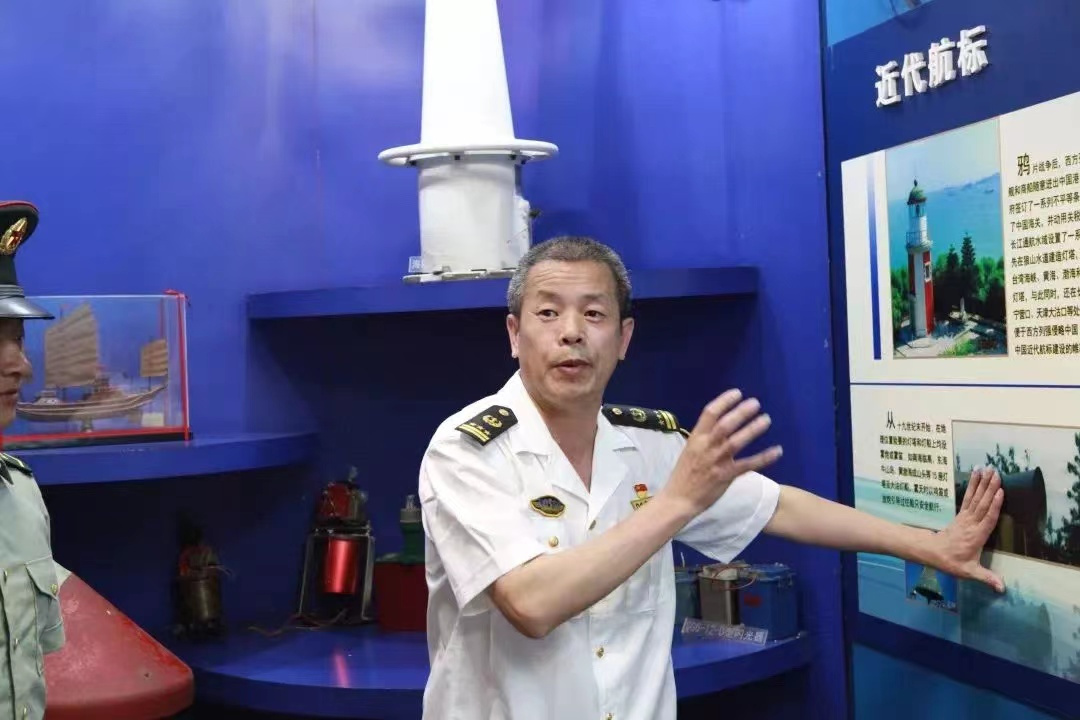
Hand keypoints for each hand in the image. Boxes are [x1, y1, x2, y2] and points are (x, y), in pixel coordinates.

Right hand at [663, 389, 782, 515]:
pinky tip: (777, 451)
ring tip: (766, 420)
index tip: (737, 393)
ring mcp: (716, 461)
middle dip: (741, 412)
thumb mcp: (690, 450)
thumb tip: (721, 425)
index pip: (709, 413)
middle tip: (756, 403)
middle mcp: (706, 447)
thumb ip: (705, 438)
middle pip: (725, 424)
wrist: (679, 499)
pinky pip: (748, 465)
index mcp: (696, 438)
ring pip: (737, 441)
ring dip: (752, 429)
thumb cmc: (684, 474)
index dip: (724, 401)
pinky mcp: (726, 476)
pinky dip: (764, 457)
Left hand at [932, 466, 1004, 592]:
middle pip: (982, 504)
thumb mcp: (969, 572)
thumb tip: (1002, 588)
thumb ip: (986, 578)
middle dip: (989, 488)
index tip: (1000, 492)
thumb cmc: (952, 562)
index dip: (994, 505)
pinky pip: (969, 498)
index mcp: (976, 536)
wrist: (932, 552)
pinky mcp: (961, 515)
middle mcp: (971, 524)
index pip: (988, 518)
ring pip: (975, 498)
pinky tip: (976, 477)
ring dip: (982, 483)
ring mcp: (965, 518)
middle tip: (996, 472)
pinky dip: (973, 487)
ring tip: (987, 469)